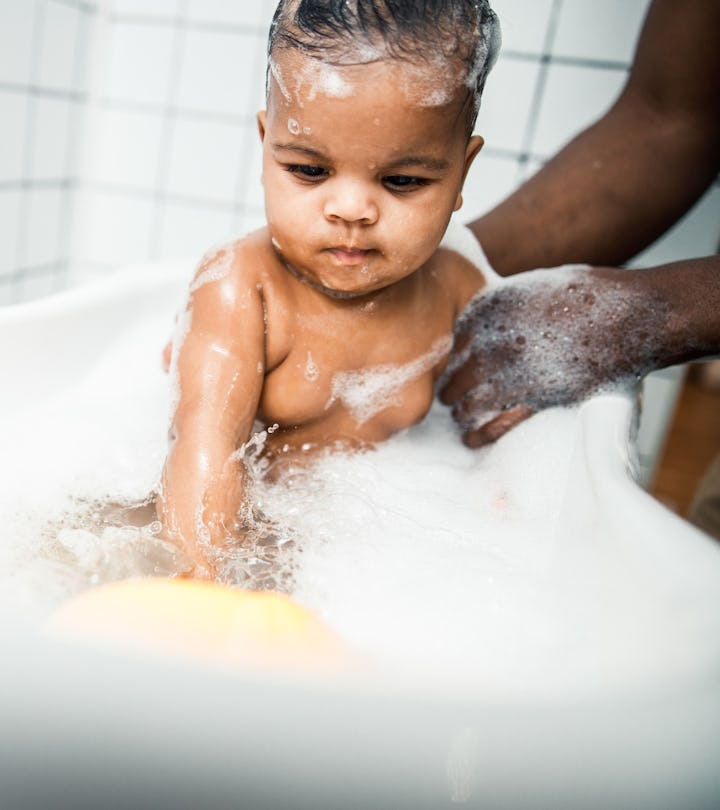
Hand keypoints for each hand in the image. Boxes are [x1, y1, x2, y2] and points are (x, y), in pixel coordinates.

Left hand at [439, 264, 668, 446]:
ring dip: (462, 413)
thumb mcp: (533, 287)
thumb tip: (487, 326)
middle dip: (451, 388)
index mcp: (492, 308)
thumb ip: (504, 306)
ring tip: (459, 418)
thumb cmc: (587, 296)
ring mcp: (513, 370)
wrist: (627, 315)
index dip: (454, 357)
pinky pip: (497, 422)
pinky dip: (481, 434)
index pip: (456, 340)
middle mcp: (495, 339)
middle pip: (458, 373)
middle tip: (448, 397)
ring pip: (470, 401)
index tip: (454, 366)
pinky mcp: (535, 397)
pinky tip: (472, 439)